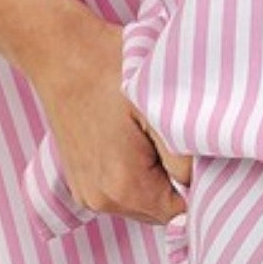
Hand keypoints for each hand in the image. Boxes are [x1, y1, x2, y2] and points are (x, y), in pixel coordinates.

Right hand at [33, 19, 193, 226]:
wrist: (62, 52)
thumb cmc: (111, 70)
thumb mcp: (159, 106)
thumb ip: (183, 156)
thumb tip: (200, 185)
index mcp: (123, 187)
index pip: (182, 211)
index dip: (197, 183)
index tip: (196, 150)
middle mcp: (101, 200)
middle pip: (161, 210)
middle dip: (176, 182)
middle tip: (175, 136)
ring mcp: (87, 193)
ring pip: (142, 201)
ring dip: (155, 177)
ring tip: (151, 133)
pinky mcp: (80, 181)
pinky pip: (120, 191)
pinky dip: (134, 173)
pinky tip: (132, 137)